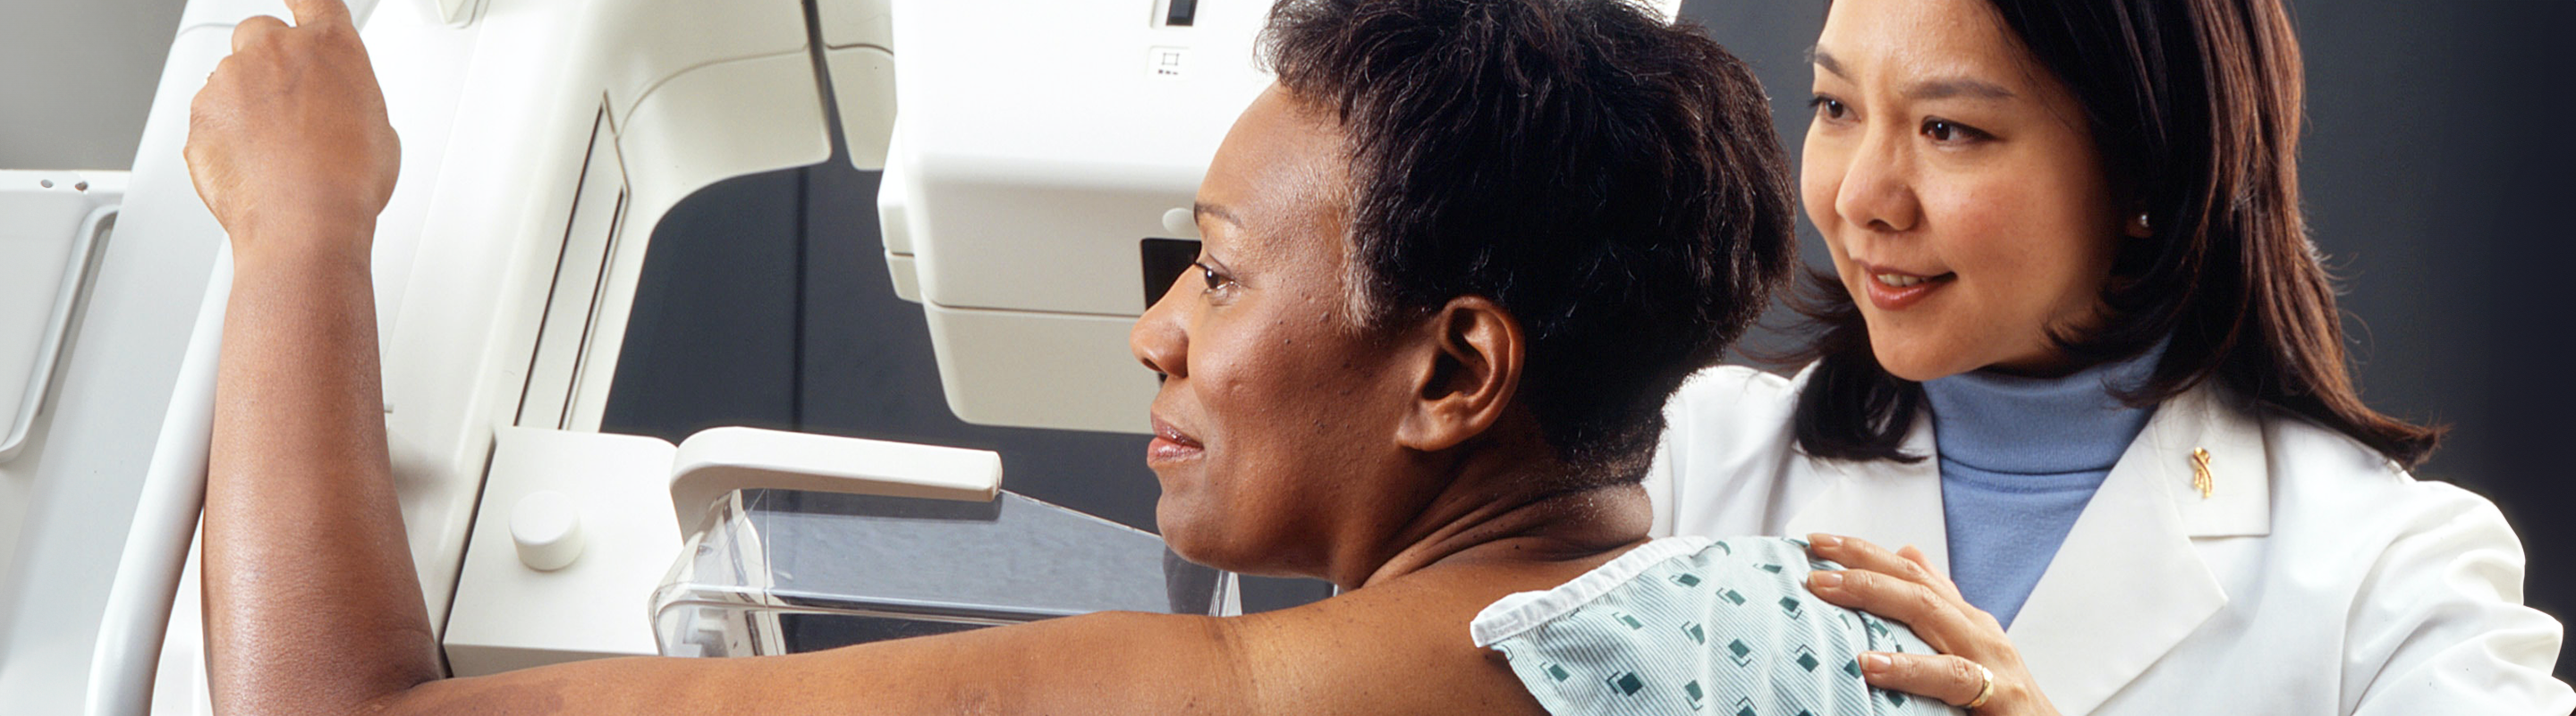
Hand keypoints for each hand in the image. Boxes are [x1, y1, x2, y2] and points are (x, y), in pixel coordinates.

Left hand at [185, 0, 397, 262]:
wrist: (303, 222)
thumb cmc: (345, 181)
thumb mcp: (377, 129)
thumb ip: (349, 99)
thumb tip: (337, 111)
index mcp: (329, 47)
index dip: (303, 2)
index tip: (298, 3)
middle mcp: (274, 51)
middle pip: (260, 32)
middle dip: (269, 60)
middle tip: (289, 103)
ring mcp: (230, 80)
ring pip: (231, 77)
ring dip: (247, 103)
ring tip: (275, 150)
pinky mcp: (199, 113)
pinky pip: (210, 114)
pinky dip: (225, 134)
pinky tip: (253, 165)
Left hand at [1803, 533, 2058, 714]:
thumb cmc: (2005, 702)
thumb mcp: (1967, 648)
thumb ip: (1938, 605)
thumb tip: (1908, 553)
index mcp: (1967, 619)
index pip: (1910, 572)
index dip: (1864, 552)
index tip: (1817, 541)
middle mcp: (1979, 631)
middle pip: (1914, 583)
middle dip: (1861, 564)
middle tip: (1813, 558)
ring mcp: (1992, 660)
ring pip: (1929, 613)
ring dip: (1875, 595)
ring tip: (1828, 590)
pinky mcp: (2001, 696)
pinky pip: (1950, 676)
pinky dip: (1908, 668)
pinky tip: (1871, 664)